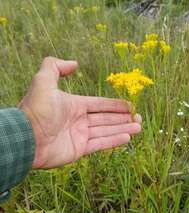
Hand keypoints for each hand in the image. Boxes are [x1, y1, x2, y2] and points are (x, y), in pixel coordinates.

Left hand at [19, 57, 141, 168]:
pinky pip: (100, 144)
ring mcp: (80, 136)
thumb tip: (74, 63)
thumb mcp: (43, 81)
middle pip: (106, 118)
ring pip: (106, 131)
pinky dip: (114, 141)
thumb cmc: (36, 110)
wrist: (26, 138)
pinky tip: (127, 138)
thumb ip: (55, 66)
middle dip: (123, 118)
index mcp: (74, 105)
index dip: (115, 105)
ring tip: (139, 127)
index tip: (130, 106)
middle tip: (139, 118)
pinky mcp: (79, 150)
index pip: (99, 105)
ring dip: (123, 129)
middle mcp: (78, 120)